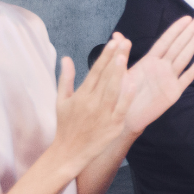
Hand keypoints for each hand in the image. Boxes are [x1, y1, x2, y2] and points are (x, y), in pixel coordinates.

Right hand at [49, 39, 134, 174]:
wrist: (69, 152)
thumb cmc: (66, 125)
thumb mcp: (61, 101)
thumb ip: (66, 78)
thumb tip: (66, 58)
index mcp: (81, 94)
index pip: (95, 71)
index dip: (105, 56)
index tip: (113, 41)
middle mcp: (92, 102)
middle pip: (105, 76)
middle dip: (115, 58)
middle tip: (124, 41)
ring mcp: (103, 113)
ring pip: (112, 89)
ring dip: (118, 73)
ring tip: (124, 57)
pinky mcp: (113, 125)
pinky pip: (121, 108)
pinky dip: (126, 96)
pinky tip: (132, 83)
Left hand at [120, 16, 193, 135]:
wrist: (123, 118)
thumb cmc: (119, 95)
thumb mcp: (117, 72)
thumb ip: (120, 53)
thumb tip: (117, 35)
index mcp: (149, 61)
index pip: (165, 41)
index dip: (176, 29)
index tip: (187, 18)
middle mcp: (162, 67)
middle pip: (178, 46)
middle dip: (189, 31)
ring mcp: (169, 79)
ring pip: (184, 57)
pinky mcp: (174, 92)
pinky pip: (187, 77)